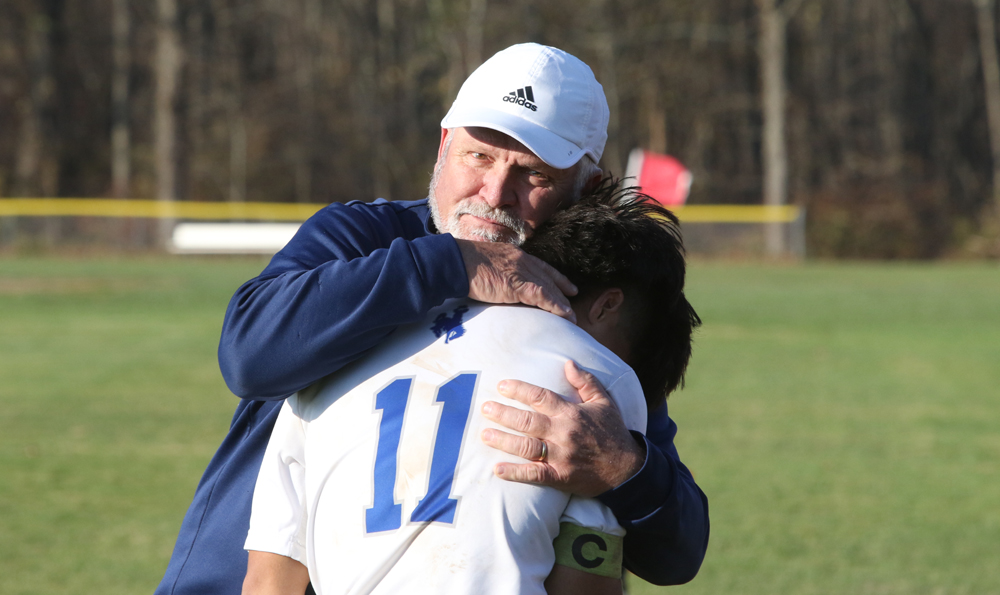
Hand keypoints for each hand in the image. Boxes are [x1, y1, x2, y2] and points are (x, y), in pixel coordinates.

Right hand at [456, 239, 577, 322]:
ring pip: (548, 288)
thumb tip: (495, 282)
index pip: (540, 265)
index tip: (565, 284)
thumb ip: (495, 271)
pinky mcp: (517, 285)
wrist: (455, 262)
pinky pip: (543, 296)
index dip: (554, 276)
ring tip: (571, 316)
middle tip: (573, 299)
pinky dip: (556, 306)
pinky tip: (564, 315)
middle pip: (548, 276)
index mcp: (513, 254)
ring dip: (562, 303)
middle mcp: (521, 260)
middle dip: (562, 289)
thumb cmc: (461, 264)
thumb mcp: (484, 263)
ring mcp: (520, 272)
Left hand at [480, 360, 645, 496]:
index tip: (502, 386)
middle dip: (503, 413)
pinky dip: (515, 473)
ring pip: (526, 446)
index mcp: (571, 413)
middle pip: (527, 420)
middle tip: (485, 408)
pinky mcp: (560, 477)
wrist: (628, 468)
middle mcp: (563, 433)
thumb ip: (585, 381)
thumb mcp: (604, 401)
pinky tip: (498, 470)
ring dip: (503, 440)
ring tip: (484, 434)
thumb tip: (568, 362)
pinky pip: (534, 475)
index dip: (519, 390)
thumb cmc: (613, 432)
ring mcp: (560, 456)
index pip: (540, 397)